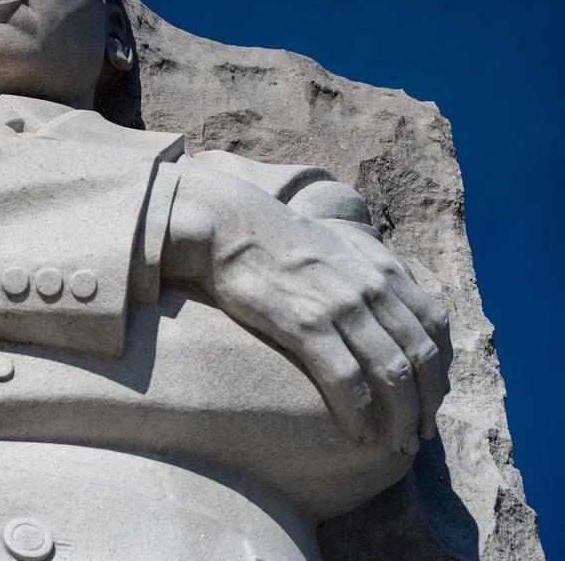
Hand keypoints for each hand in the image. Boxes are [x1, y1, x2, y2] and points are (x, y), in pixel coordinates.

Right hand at [163, 164, 451, 453]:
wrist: (230, 226)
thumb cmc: (278, 241)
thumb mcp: (338, 246)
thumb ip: (369, 272)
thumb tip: (387, 300)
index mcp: (383, 270)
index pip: (435, 327)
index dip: (441, 369)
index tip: (433, 399)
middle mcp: (371, 287)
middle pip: (420, 357)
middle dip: (427, 404)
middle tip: (420, 436)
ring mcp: (341, 305)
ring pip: (391, 373)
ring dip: (401, 417)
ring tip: (396, 445)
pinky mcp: (305, 323)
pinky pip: (346, 379)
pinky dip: (359, 413)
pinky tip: (359, 435)